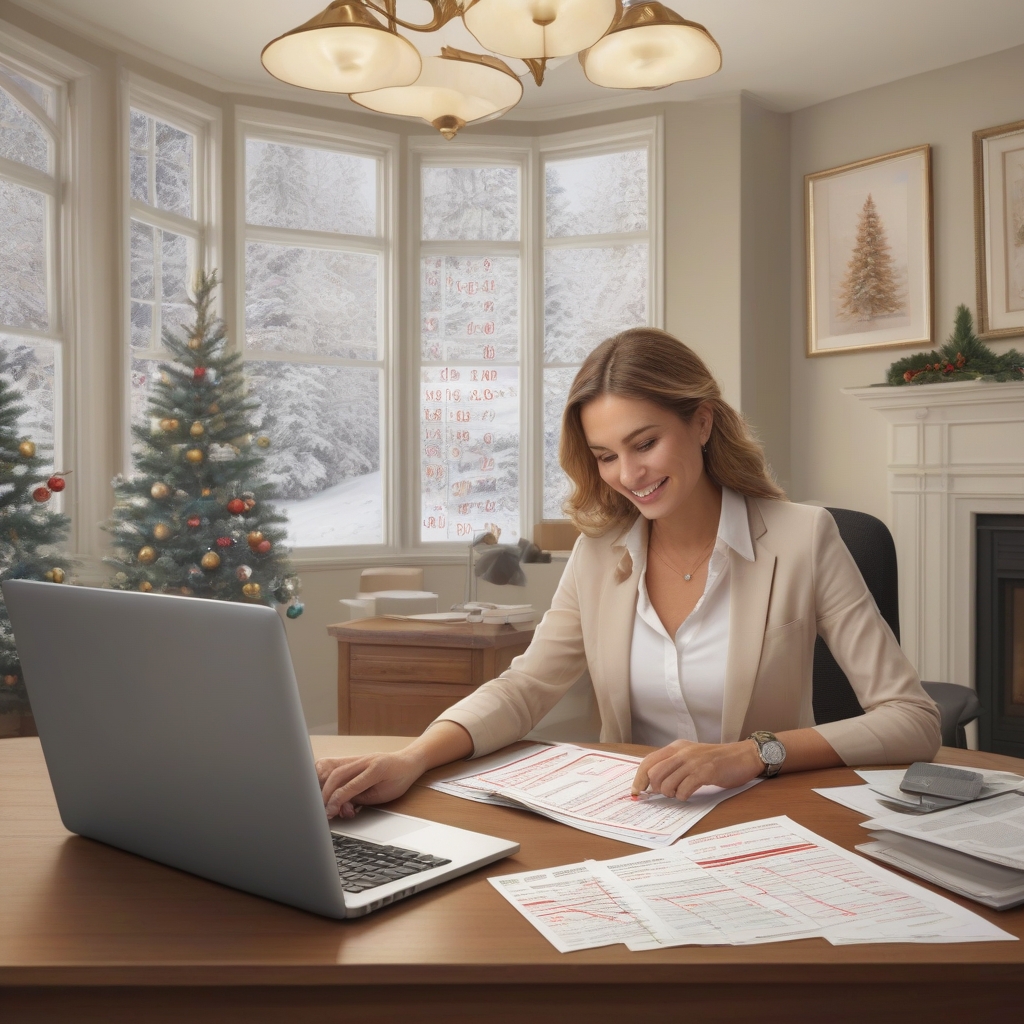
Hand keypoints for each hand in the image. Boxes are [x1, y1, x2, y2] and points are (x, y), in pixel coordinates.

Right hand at [316, 750, 426, 818]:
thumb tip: (341, 804)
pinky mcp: (354, 759)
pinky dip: (328, 779)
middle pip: (337, 775)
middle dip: (327, 794)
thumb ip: (362, 798)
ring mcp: (359, 757)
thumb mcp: (384, 794)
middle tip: (326, 810)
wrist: (407, 762)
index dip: (337, 801)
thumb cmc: (399, 779)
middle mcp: (365, 760)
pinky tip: (327, 790)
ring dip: (325, 786)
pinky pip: (336, 766)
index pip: (350, 786)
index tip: (329, 812)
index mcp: (376, 769)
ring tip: (326, 802)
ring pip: (333, 769)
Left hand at [631, 738, 762, 800]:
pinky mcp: (705, 772)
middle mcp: (682, 752)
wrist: (743, 756)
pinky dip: (683, 796)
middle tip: (668, 793)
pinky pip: (684, 789)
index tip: (636, 792)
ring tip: (680, 793)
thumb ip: (674, 765)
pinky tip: (689, 795)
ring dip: (670, 794)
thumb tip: (653, 783)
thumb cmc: (717, 760)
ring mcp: (693, 761)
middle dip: (656, 789)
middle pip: (653, 773)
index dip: (639, 778)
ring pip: (666, 783)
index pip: (648, 762)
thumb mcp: (691, 756)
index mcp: (676, 747)